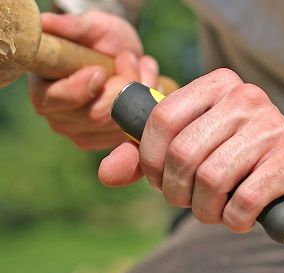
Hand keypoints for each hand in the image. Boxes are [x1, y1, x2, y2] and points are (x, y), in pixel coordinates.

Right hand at [28, 12, 158, 149]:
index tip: (102, 70)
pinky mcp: (107, 143)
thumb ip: (70, 27)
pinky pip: (134, 133)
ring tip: (140, 67)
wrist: (121, 56)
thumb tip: (45, 24)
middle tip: (130, 59)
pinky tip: (146, 88)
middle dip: (122, 86)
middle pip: (98, 116)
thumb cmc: (100, 39)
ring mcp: (83, 135)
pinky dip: (146, 109)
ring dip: (139, 93)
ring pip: (121, 124)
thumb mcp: (90, 26)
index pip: (62, 100)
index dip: (86, 87)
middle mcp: (58, 119)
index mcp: (43, 91)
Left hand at [99, 69, 283, 231]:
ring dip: (207, 210)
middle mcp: (247, 99)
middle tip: (192, 203)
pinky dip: (235, 220)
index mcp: (219, 86)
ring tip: (218, 212)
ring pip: (212, 179)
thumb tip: (106, 172)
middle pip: (183, 154)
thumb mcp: (197, 152)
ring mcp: (273, 127)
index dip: (150, 161)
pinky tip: (241, 218)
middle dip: (178, 192)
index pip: (161, 119)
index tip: (161, 181)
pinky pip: (244, 200)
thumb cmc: (247, 164)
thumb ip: (149, 158)